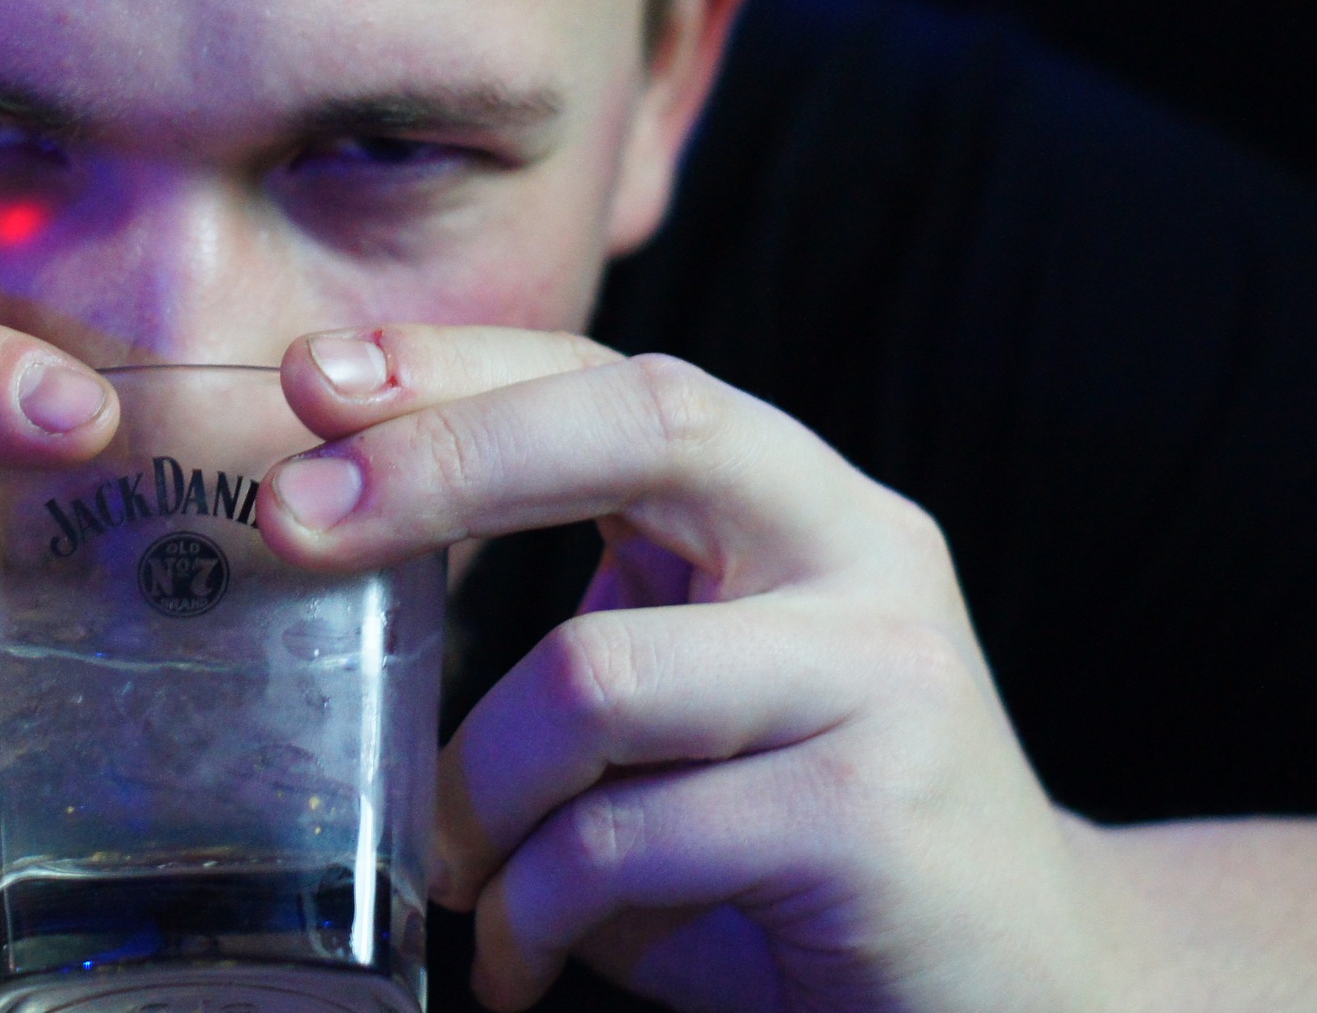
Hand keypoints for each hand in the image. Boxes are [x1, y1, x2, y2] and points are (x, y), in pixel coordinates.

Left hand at [259, 327, 1114, 1012]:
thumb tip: (344, 574)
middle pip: (641, 432)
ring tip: (450, 872)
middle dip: (443, 462)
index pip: (622, 380)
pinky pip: (626, 836)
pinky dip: (533, 909)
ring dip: (473, 791)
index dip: (465, 367)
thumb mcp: (684, 703)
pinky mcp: (873, 817)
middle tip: (291, 523)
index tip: (312, 379)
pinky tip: (521, 958)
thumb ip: (578, 630)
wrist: (1025, 992)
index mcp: (801, 504)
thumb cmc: (795, 844)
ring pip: (595, 675)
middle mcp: (861, 553)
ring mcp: (883, 676)